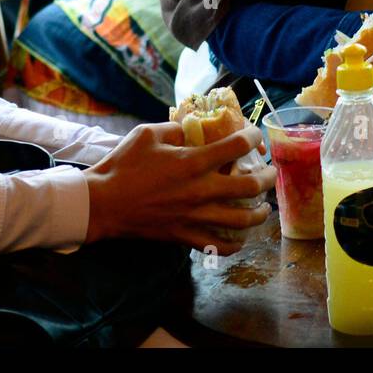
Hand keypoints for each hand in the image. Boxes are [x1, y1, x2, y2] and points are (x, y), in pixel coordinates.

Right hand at [84, 122, 275, 253]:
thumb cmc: (123, 165)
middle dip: (267, 178)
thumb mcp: (148, 133)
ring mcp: (194, 216)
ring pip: (241, 220)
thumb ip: (177, 128)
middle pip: (249, 187)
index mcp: (192, 161)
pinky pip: (217, 245)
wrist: (101, 204)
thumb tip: (194, 127)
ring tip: (264, 207)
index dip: (253, 138)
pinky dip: (234, 244)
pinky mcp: (184, 235)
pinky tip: (240, 238)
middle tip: (270, 173)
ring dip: (259, 213)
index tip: (256, 137)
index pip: (237, 146)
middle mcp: (200, 190)